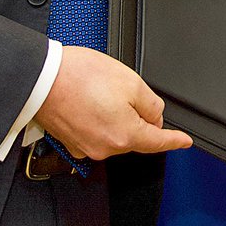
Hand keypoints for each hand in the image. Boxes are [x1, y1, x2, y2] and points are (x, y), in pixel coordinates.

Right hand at [34, 45, 192, 159]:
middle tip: (118, 88)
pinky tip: (88, 100)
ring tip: (97, 90)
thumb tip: (155, 117)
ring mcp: (86, 147)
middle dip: (135, 114)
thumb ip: (151, 104)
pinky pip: (94, 132)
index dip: (174, 140)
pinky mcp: (72, 142)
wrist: (40, 78)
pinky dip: (96, 118)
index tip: (184, 141)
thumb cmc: (79, 77)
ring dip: (114, 114)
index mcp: (125, 135)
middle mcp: (105, 148)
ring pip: (114, 132)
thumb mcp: (130, 81)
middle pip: (134, 134)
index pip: (158, 142)